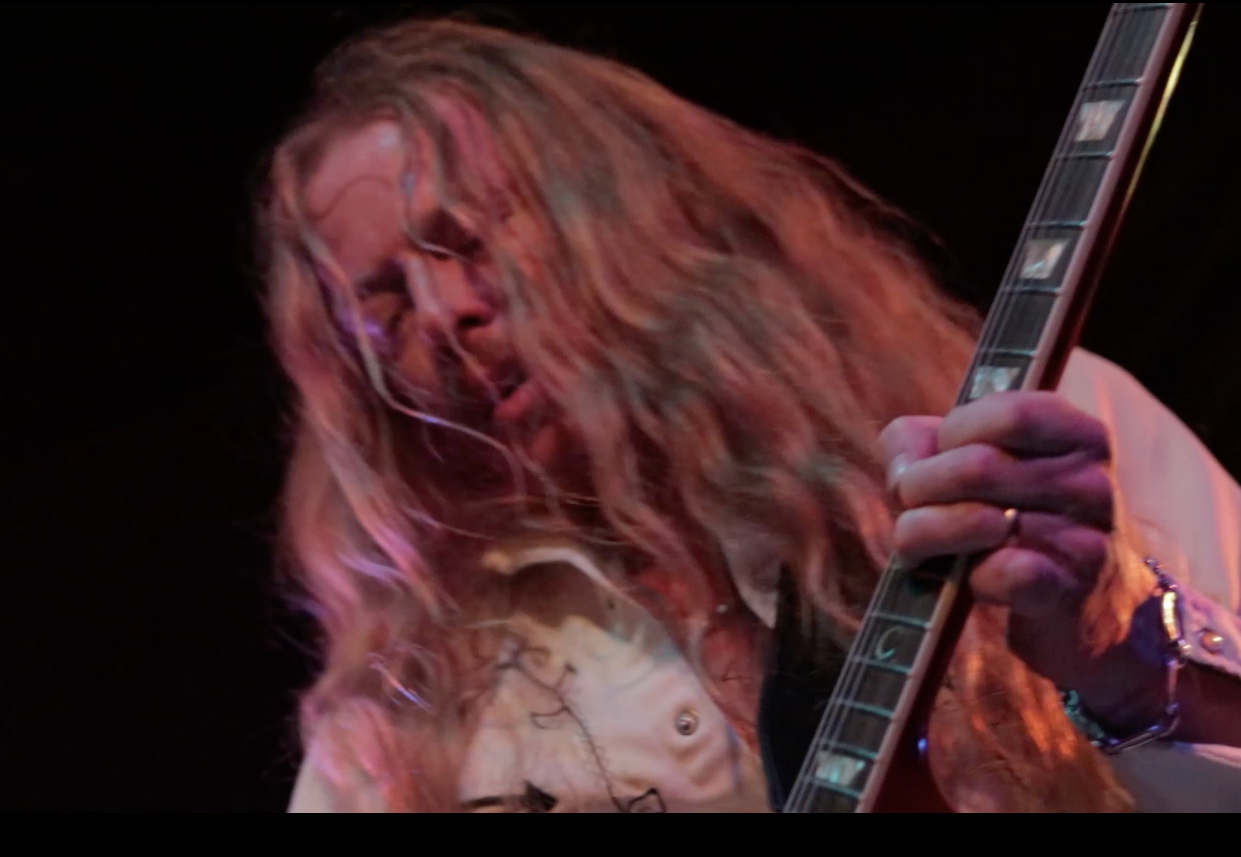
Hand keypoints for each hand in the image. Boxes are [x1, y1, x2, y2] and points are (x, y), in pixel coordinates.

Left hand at [882, 391, 1240, 747]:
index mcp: (1078, 435)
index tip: (941, 454)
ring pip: (978, 521)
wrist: (1085, 605)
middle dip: (919, 487)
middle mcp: (1090, 482)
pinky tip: (968, 576)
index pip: (1010, 413)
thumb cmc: (1012, 517)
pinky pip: (1001, 572)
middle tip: (911, 507)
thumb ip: (919, 441)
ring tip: (924, 544)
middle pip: (978, 467)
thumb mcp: (973, 460)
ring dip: (927, 535)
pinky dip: (966, 576)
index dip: (955, 432)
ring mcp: (1086, 539)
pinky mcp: (1068, 592)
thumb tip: (902, 468)